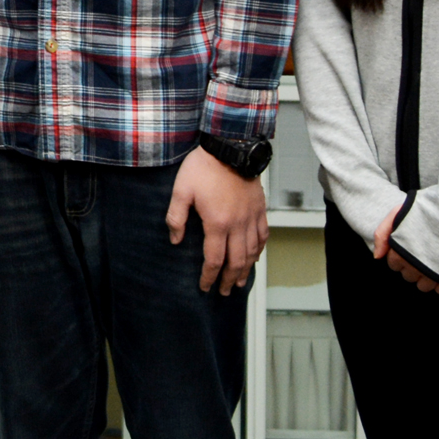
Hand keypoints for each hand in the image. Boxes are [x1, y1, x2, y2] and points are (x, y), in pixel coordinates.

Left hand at [166, 147, 267, 294]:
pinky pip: (263, 235)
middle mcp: (237, 225)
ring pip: (252, 252)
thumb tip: (176, 240)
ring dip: (246, 269)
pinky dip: (259, 250)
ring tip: (240, 282)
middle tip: (223, 291)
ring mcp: (251, 217)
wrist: (230, 147)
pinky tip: (256, 256)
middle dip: (228, 279)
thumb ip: (176, 217)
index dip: (209, 276)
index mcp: (217, 223)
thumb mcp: (181, 190)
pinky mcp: (259, 209)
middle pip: (236, 261)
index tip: (205, 286)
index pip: (214, 259)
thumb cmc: (203, 167)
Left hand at [372, 205, 438, 294]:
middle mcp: (413, 267)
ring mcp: (432, 273)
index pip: (394, 265)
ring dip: (426, 277)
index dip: (400, 255)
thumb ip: (382, 234)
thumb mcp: (396, 215)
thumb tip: (377, 257)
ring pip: (423, 286)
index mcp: (399, 254)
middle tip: (421, 251)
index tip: (408, 247)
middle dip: (412, 266)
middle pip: (408, 277)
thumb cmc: (424, 211)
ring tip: (432, 261)